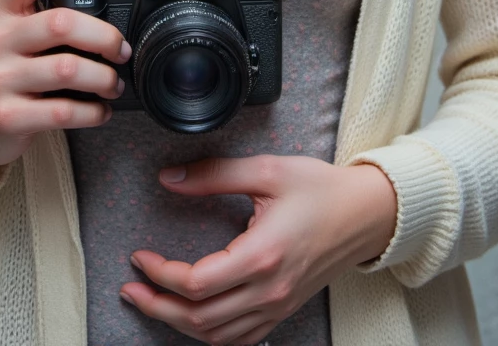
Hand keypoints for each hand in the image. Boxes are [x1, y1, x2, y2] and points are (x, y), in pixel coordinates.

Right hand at [0, 0, 129, 178]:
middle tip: (121, 49)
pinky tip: (100, 110)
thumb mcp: (20, 19)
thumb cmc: (4, 65)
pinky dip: (93, 112)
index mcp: (0, 8)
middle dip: (104, 36)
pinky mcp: (7, 117)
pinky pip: (62, 111)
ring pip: (67, 69)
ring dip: (103, 77)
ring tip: (113, 83)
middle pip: (61, 23)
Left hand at [120, 155, 397, 345]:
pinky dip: (208, 333)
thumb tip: (170, 178)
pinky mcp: (281, 309)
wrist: (365, 214)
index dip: (160, 273)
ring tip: (151, 302)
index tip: (140, 255)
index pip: (196, 283)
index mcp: (262, 255)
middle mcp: (269, 290)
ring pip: (216, 335)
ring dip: (178, 323)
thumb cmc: (321, 190)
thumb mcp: (267, 170)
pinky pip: (238, 338)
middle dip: (157, 305)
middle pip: (199, 317)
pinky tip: (192, 317)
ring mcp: (276, 305)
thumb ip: (214, 174)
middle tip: (131, 287)